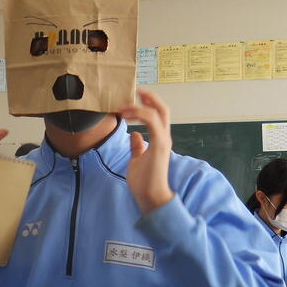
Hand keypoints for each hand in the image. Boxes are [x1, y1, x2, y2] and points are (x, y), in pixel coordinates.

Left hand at [118, 89, 173, 214]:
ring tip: (123, 106)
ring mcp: (163, 140)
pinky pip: (152, 122)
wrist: (150, 196)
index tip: (136, 96)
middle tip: (137, 90)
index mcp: (159, 139)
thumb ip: (137, 146)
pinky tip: (126, 116)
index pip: (158, 115)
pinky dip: (140, 114)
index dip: (149, 103)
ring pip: (157, 113)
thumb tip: (134, 135)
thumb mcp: (137, 159)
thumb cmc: (144, 182)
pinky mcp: (159, 145)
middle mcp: (164, 137)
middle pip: (162, 109)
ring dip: (139, 106)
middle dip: (150, 97)